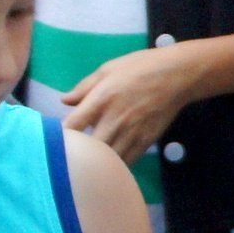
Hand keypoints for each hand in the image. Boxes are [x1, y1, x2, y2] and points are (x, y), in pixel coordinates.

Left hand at [63, 45, 201, 163]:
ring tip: (90, 162)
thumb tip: (64, 100)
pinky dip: (116, 165)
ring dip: (97, 162)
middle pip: (89, 150)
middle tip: (72, 155)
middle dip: (78, 154)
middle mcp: (114, 120)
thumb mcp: (108, 69)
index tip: (56, 138)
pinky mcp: (145, 142)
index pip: (72, 126)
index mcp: (101, 99)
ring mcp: (131, 133)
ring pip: (108, 161)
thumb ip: (84, 87)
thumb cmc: (140, 67)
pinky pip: (127, 162)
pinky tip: (110, 162)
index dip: (61, 136)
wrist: (177, 75)